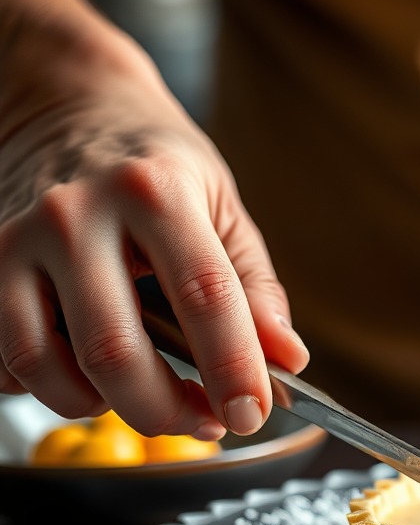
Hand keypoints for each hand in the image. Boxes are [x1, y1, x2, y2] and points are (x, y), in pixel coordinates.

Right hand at [0, 37, 308, 437]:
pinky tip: (86, 372)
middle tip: (204, 421)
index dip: (233, 369)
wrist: (65, 103)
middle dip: (167, 411)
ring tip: (146, 397)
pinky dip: (47, 387)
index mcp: (155, 193)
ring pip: (46, 366)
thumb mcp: (222, 206)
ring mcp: (15, 240)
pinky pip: (4, 358)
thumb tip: (286, 360)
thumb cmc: (155, 163)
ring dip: (102, 408)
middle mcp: (75, 214)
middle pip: (116, 350)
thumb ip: (256, 287)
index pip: (205, 298)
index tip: (253, 412)